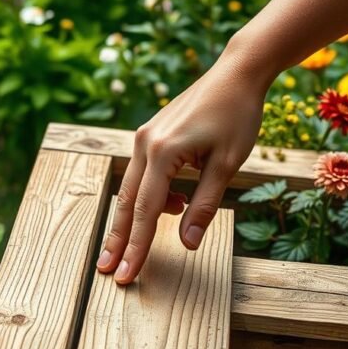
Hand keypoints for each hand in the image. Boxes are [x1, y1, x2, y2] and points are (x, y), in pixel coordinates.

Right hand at [96, 38, 270, 284]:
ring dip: (136, 220)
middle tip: (110, 272)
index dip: (137, 247)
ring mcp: (143, 138)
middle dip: (119, 240)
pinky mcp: (149, 136)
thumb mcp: (227, 165)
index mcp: (163, 151)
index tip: (127, 274)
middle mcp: (144, 144)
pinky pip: (142, 175)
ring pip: (131, 190)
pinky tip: (177, 201)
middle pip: (127, 203)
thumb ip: (205, 205)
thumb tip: (188, 243)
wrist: (236, 73)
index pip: (146, 211)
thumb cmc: (237, 116)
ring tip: (148, 240)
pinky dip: (152, 197)